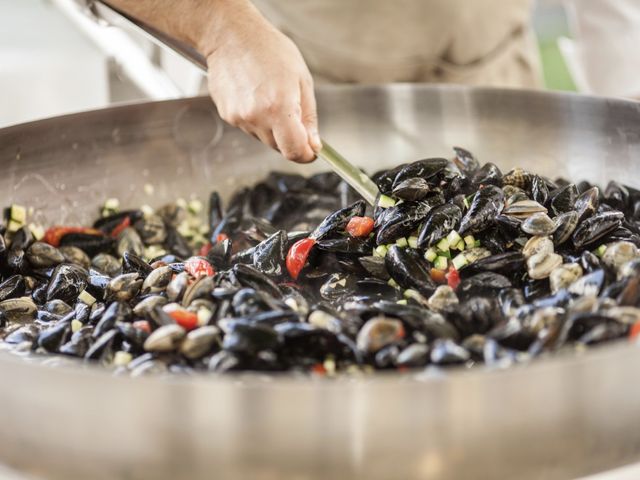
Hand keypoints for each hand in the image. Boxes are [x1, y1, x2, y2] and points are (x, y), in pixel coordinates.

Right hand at [203, 2, 320, 162]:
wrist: (231, 36)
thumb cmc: (268, 49)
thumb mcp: (302, 80)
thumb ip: (309, 117)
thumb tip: (314, 144)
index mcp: (279, 108)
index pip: (294, 151)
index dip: (305, 154)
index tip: (311, 150)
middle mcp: (256, 117)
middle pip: (280, 147)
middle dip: (290, 136)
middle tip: (291, 108)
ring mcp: (239, 118)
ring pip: (264, 138)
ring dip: (272, 126)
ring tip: (269, 96)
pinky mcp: (228, 116)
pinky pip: (249, 127)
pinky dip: (257, 118)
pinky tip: (255, 95)